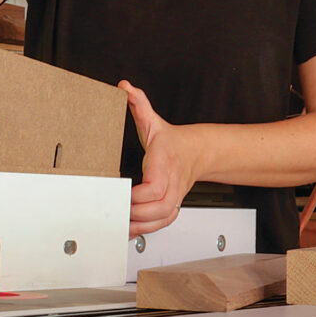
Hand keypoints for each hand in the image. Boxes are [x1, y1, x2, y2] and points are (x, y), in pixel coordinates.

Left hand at [118, 80, 198, 236]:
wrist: (197, 151)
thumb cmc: (172, 140)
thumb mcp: (153, 120)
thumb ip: (139, 103)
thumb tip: (125, 87)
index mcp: (164, 163)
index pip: (155, 185)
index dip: (139, 194)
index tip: (123, 193)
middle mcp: (172, 182)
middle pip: (161, 207)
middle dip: (138, 213)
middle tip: (118, 211)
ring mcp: (174, 195)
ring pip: (163, 218)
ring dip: (142, 225)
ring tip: (122, 224)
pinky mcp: (173, 204)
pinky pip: (164, 222)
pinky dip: (148, 230)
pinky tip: (132, 230)